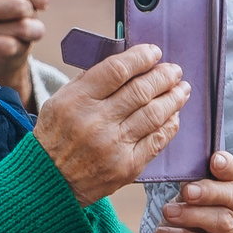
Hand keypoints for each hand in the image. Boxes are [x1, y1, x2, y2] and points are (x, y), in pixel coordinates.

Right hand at [33, 42, 186, 204]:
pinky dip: (169, 125)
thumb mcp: (60, 100)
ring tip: (182, 89)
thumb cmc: (56, 135)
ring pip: (154, 114)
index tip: (154, 52)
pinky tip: (174, 115)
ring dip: (173, 98)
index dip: (141, 58)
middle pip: (141, 91)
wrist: (50, 180)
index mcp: (78, 100)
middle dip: (163, 76)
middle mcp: (96, 122)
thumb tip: (126, 62)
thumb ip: (90, 81)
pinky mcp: (127, 166)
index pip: (117, 70)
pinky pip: (157, 140)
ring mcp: (114, 146)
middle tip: (175, 70)